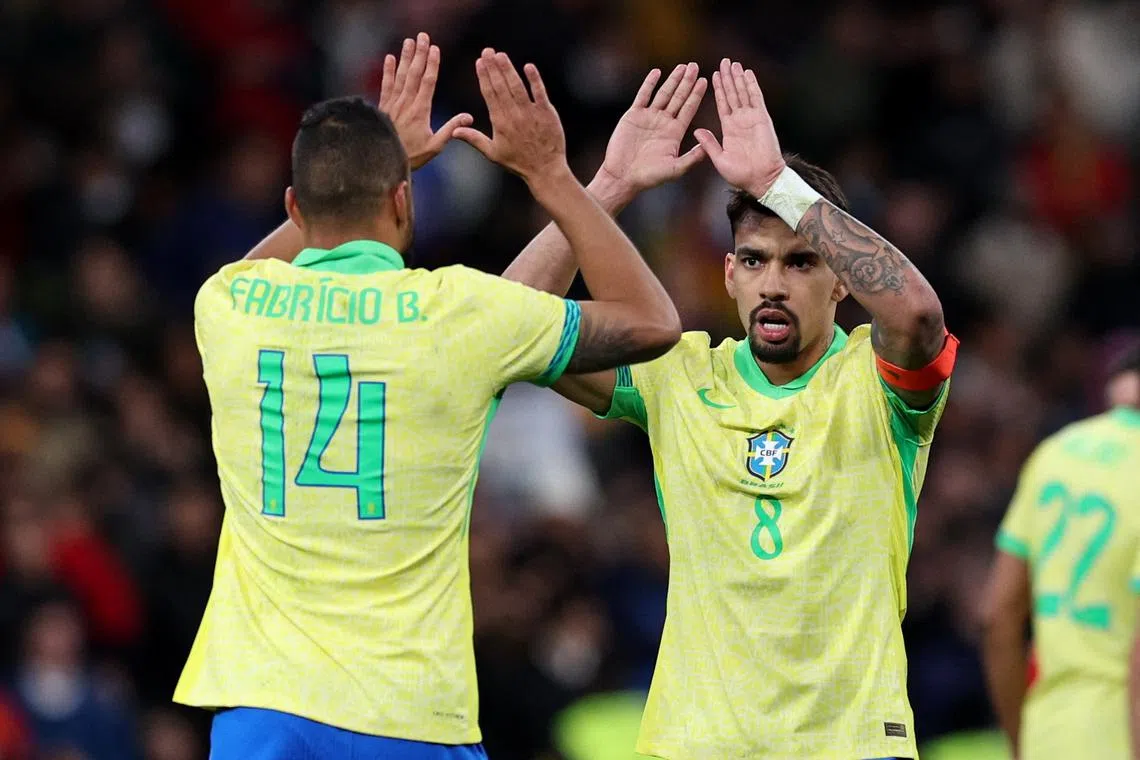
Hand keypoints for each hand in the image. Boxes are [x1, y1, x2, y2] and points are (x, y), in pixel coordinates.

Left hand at [378, 32, 472, 169]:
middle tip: (423, 36)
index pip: (428, 82)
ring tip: (409, 41)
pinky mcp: (384, 107)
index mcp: (421, 111)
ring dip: (405, 57)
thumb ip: (451, 129)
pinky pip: (386, 85)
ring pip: (400, 75)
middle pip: (414, 73)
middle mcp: (406, 103)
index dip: (432, 64)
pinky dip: (388, 71)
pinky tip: (390, 58)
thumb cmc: (412, 156)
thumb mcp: (435, 146)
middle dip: (419, 54)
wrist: (384, 160)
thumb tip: (468, 117)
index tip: (435, 49)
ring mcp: (393, 103)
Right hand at [454, 49, 568, 185]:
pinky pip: (539, 92)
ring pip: (517, 86)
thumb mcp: (493, 153)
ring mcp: (531, 113)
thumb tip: (454, 130)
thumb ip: (474, 139)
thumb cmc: (518, 162)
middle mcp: (514, 115)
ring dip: (508, 70)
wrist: (544, 170)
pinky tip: (528, 66)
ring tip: (501, 55)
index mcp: (500, 122)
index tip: (479, 62)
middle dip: (493, 67)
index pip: (489, 94)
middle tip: (487, 51)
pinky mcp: (547, 113)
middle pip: (501, 86)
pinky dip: (534, 79)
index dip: (484, 76)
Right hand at [596, 63, 707, 197]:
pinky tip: (656, 72)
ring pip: (663, 93)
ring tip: (682, 67)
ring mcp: (649, 117)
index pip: (689, 109)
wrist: (623, 176)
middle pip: (678, 97)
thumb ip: (692, 158)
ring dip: (672, 80)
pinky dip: (649, 84)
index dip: (696, 95)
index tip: (704, 80)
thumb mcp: (675, 169)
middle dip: (687, 82)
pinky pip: (643, 96)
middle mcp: (664, 122)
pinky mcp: (634, 115)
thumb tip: (708, 148)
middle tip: (695, 66)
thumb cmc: (649, 177)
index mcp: (675, 132)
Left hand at [693, 59, 784, 196]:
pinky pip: (755, 98)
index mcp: (729, 129)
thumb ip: (709, 144)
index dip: (717, 90)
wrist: (761, 180)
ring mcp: (751, 118)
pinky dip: (751, 85)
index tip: (712, 76)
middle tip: (723, 61)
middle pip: (732, 94)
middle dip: (727, 78)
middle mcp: (740, 120)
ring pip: (742, 92)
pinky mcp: (762, 118)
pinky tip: (747, 73)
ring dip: (737, 78)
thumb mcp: (719, 159)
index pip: (722, 104)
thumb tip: (696, 130)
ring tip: (732, 63)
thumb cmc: (741, 175)